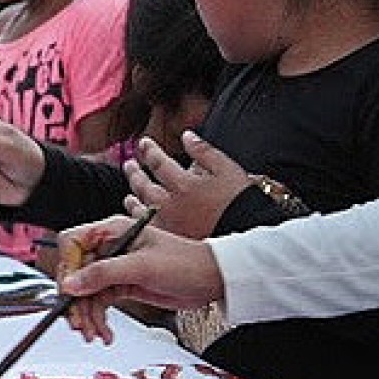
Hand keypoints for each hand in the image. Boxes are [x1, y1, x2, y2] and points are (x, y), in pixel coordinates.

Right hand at [55, 215, 224, 342]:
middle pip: (76, 273)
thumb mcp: (142, 266)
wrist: (211, 280)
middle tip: (80, 322)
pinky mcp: (121, 286)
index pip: (73, 244)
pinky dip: (98, 319)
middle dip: (75, 300)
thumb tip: (71, 283)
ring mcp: (115, 268)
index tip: (70, 291)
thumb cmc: (186, 262)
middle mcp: (110, 248)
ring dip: (86, 315)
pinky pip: (98, 303)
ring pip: (85, 292)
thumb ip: (104, 274)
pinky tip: (104, 332)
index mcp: (112, 231)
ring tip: (94, 333)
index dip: (68, 268)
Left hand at [122, 131, 251, 238]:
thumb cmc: (241, 202)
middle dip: (134, 172)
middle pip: (144, 185)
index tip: (143, 143)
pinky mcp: (171, 242)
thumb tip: (186, 136)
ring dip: (133, 198)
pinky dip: (138, 221)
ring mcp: (168, 225)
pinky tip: (137, 218)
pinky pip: (147, 230)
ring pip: (141, 208)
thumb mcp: (227, 169)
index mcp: (184, 184)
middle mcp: (171, 204)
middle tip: (129, 164)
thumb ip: (204, 151)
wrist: (249, 236)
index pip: (158, 162)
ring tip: (129, 195)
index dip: (149, 150)